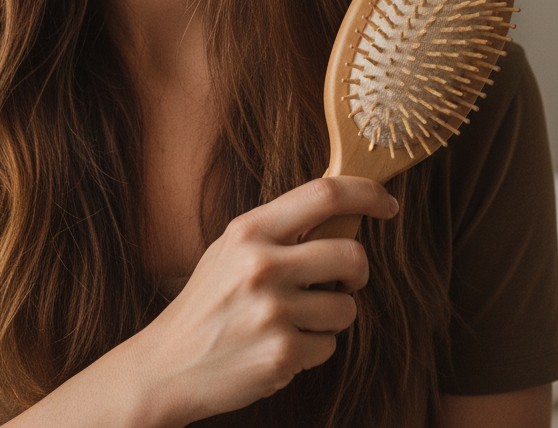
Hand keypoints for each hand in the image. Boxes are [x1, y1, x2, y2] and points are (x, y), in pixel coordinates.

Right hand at [131, 176, 398, 425]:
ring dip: (332, 316)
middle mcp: (261, 265)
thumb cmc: (208, 301)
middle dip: (358, 271)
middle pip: (351, 254)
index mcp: (249, 230)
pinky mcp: (282, 354)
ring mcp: (272, 311)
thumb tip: (340, 214)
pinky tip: (281, 345)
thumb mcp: (230, 249)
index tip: (388, 203)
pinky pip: (330, 346)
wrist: (169, 364)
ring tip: (295, 319)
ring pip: (346, 308)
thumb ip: (278, 231)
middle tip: (344, 280)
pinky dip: (314, 348)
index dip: (366, 193)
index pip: (324, 194)